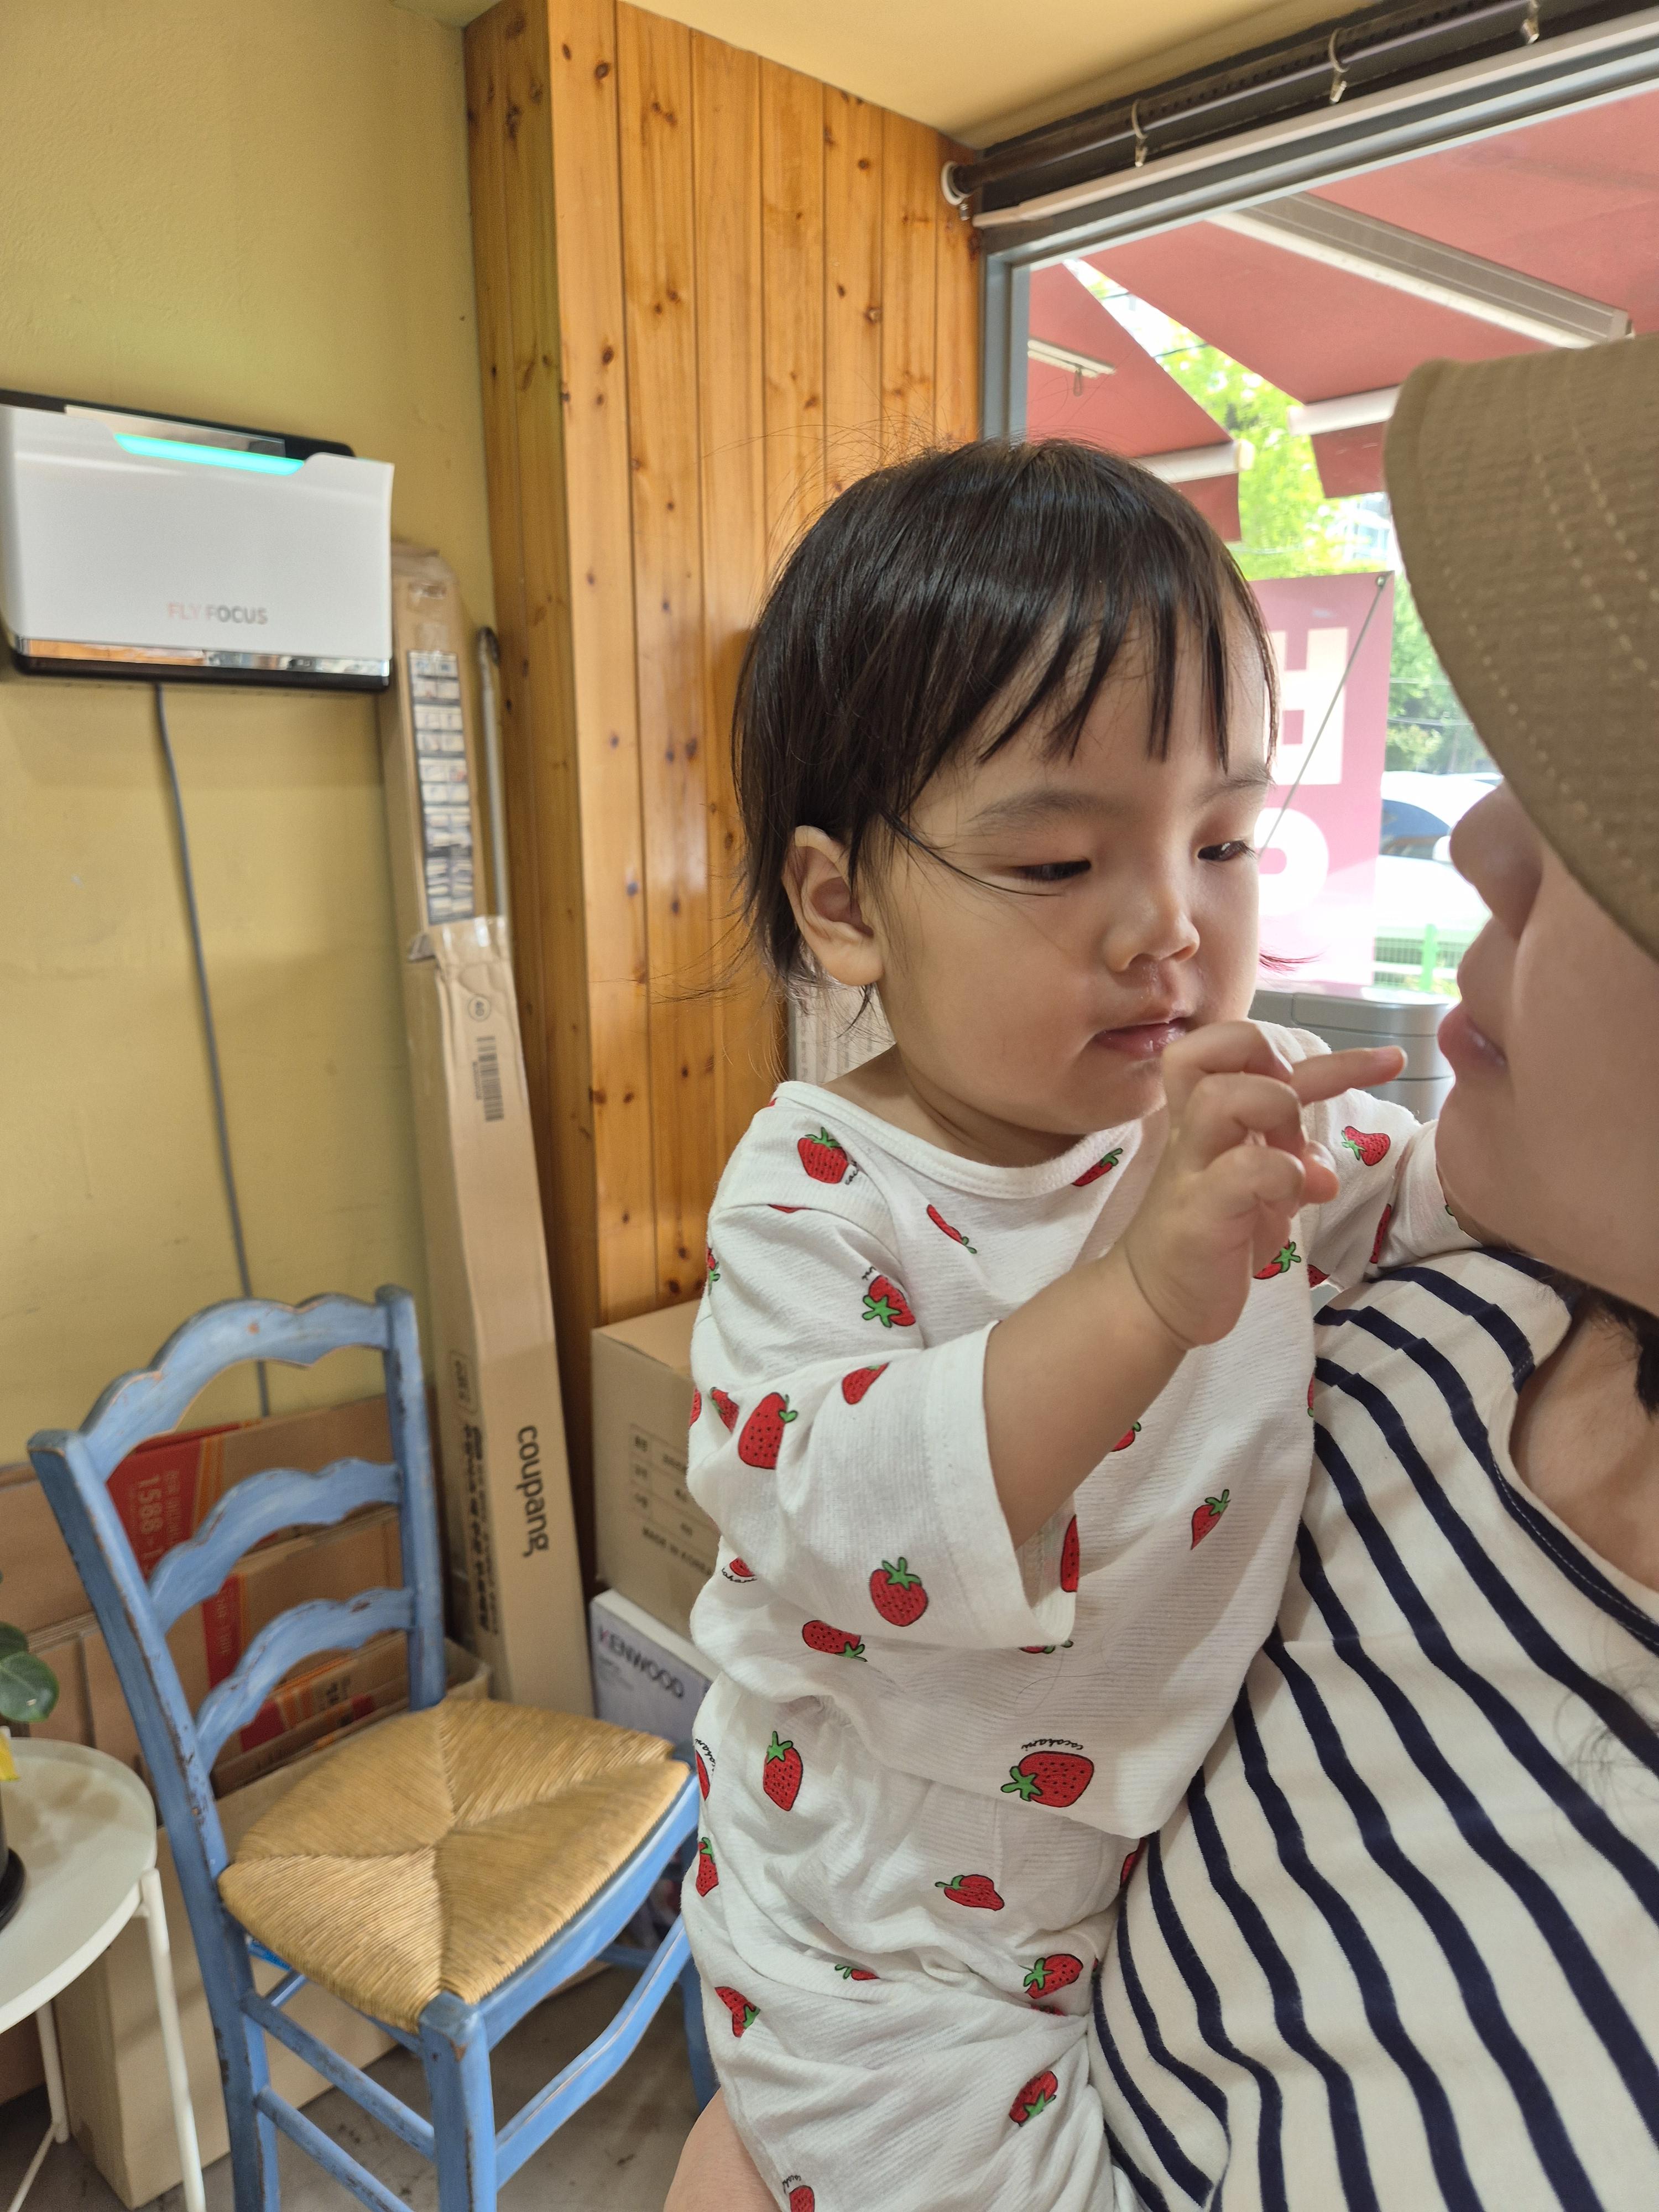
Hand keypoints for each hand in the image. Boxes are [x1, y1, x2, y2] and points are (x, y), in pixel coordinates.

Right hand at [1120, 1022, 1404, 1348]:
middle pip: (1215, 1051)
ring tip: (1294, 1158)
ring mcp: (1190, 1168)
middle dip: (1275, 1064)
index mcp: (1209, 1117)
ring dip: (1276, 1113)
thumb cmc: (1214, 1236)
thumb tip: (1324, 1170)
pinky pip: (1243, 1169)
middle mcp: (1194, 1131)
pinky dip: (1282, 1173)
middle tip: (1295, 1116)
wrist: (1156, 1298)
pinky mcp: (1198, 1211)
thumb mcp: (1264, 1187)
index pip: (1245, 1053)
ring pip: (1220, 1097)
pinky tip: (1293, 1198)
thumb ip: (1295, 1161)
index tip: (1386, 1064)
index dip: (1321, 1052)